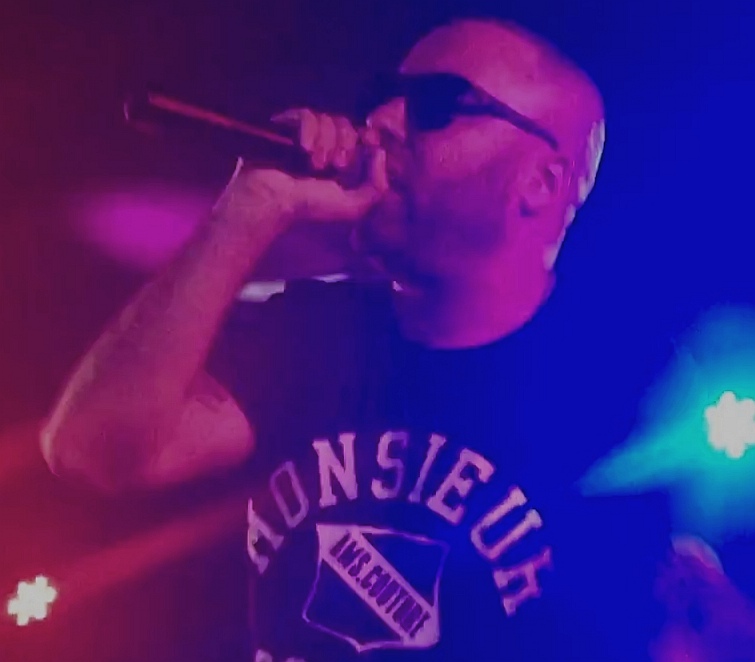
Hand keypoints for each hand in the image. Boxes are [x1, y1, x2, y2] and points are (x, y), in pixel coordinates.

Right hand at [215, 109, 387, 230]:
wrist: (271, 201)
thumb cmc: (309, 207)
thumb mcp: (352, 207)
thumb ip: (376, 187)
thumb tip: (380, 152)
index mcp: (343, 162)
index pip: (363, 136)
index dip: (369, 137)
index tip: (370, 144)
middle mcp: (326, 146)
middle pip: (348, 125)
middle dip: (345, 144)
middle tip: (336, 166)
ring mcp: (306, 135)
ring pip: (328, 119)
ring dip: (325, 141)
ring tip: (314, 164)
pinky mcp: (287, 126)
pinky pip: (306, 115)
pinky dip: (308, 130)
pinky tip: (303, 149)